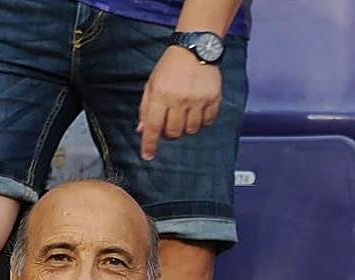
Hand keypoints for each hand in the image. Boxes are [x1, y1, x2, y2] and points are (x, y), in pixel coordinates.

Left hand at [137, 45, 221, 160]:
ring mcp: (198, 100)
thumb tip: (141, 130)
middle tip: (170, 123)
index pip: (152, 125)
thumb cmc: (170, 67)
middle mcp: (179, 99)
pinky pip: (207, 122)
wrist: (196, 48)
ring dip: (186, 127)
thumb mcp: (152, 84)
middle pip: (173, 132)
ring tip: (185, 114)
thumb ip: (146, 107)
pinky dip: (202, 121)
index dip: (149, 144)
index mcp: (161, 94)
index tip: (148, 156)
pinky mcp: (213, 99)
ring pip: (191, 130)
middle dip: (169, 133)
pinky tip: (198, 110)